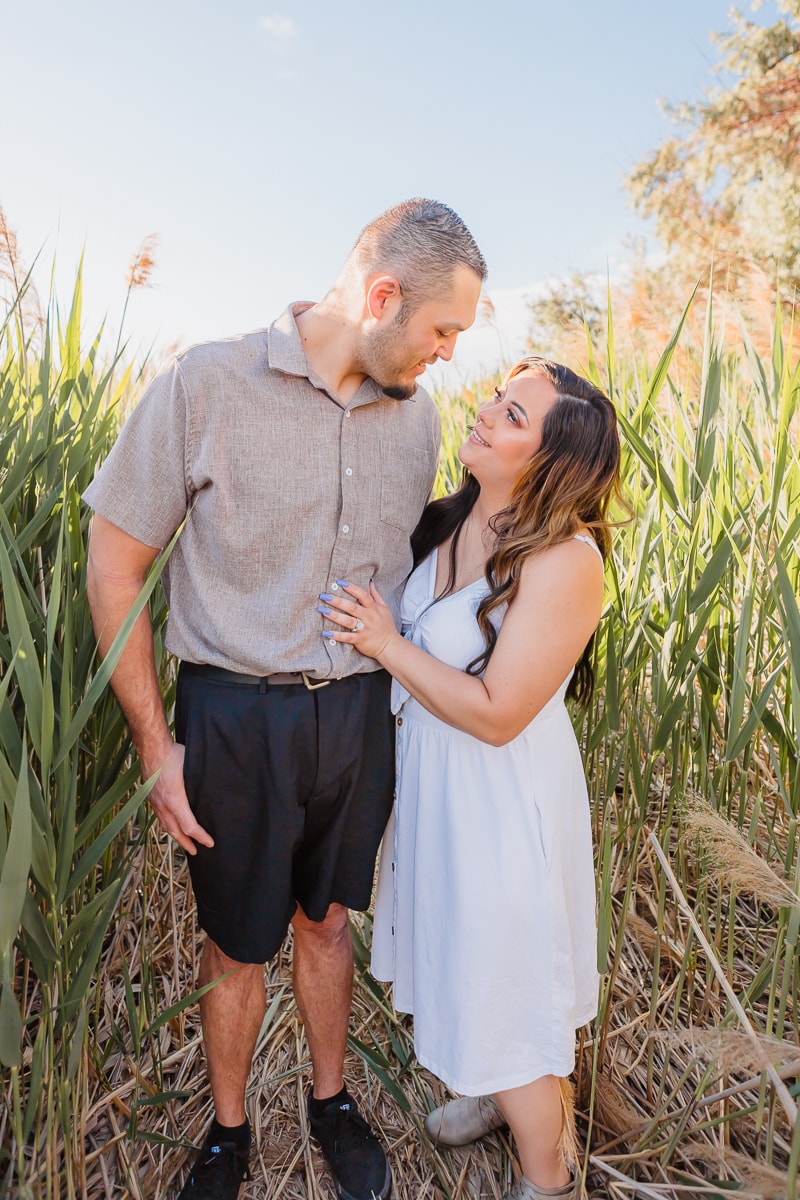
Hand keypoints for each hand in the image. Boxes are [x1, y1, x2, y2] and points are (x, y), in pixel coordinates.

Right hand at [142, 740, 214, 854]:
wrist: (152, 748)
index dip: (200, 837)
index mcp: (175, 800)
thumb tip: (222, 785)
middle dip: (187, 843)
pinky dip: (167, 825)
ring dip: (176, 836)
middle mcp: (163, 805)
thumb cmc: (174, 755)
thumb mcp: (193, 767)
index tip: (210, 843)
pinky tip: (171, 825)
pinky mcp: (151, 797)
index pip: (189, 826)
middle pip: (175, 831)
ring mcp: (155, 802)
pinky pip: (159, 817)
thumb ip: (204, 781)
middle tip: (196, 852)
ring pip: (165, 825)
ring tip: (183, 842)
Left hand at [318, 580, 398, 659]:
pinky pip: (347, 637)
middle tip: (325, 596)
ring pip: (348, 621)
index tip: (340, 582)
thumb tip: (370, 582)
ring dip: (334, 616)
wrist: (390, 646)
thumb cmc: (386, 626)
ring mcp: (364, 629)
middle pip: (352, 607)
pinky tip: (326, 633)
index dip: (352, 588)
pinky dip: (337, 635)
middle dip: (338, 601)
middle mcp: (368, 617)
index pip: (363, 595)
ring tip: (322, 610)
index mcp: (373, 608)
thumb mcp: (384, 608)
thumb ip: (376, 595)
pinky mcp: (360, 640)